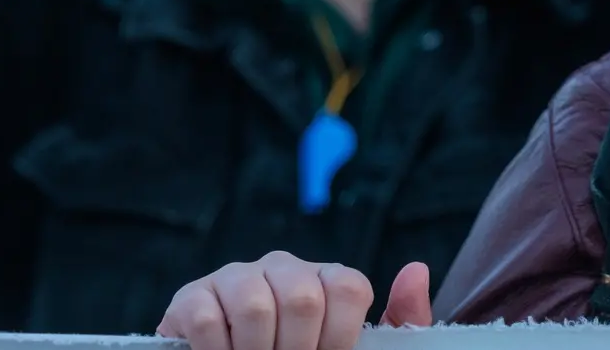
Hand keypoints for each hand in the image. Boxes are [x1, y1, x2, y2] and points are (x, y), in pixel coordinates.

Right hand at [157, 252, 432, 349]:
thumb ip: (397, 322)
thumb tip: (416, 270)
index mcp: (324, 280)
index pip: (347, 287)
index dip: (339, 337)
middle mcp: (282, 268)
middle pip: (303, 297)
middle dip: (297, 349)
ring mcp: (235, 277)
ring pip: (256, 306)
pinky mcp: (192, 297)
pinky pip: (209, 320)